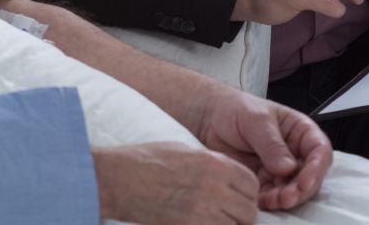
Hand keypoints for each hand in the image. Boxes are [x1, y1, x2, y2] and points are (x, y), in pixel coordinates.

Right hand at [93, 142, 259, 223]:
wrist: (117, 178)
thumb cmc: (145, 160)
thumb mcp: (184, 150)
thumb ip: (211, 164)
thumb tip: (228, 177)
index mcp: (215, 164)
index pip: (251, 185)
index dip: (246, 193)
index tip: (237, 198)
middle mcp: (214, 188)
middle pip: (248, 211)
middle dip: (241, 215)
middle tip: (226, 215)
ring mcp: (203, 212)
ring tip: (211, 220)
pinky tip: (199, 223)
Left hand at [194, 91, 332, 210]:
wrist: (208, 118)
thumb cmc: (233, 109)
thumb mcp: (254, 119)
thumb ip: (271, 143)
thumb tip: (288, 167)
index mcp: (299, 131)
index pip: (319, 150)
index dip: (317, 168)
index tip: (305, 181)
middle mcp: (294, 152)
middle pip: (309, 175)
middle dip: (301, 189)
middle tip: (287, 197)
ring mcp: (279, 169)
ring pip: (292, 189)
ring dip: (285, 199)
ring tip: (272, 202)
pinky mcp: (264, 181)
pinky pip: (272, 196)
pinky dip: (270, 202)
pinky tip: (261, 202)